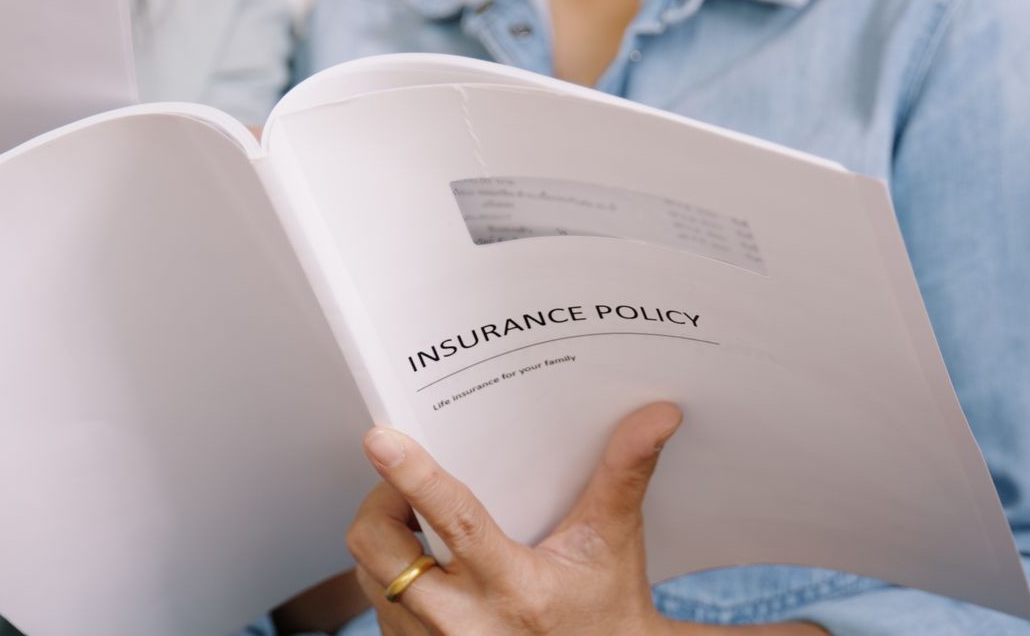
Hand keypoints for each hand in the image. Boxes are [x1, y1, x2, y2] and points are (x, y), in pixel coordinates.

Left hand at [345, 402, 682, 635]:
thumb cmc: (605, 608)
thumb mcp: (614, 541)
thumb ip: (624, 473)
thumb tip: (658, 415)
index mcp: (515, 588)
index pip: (455, 523)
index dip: (413, 478)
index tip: (382, 440)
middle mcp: (465, 624)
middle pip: (380, 551)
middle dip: (382, 504)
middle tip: (405, 485)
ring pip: (371, 575)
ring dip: (386, 540)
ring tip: (421, 524)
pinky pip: (377, 605)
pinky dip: (391, 576)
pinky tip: (427, 566)